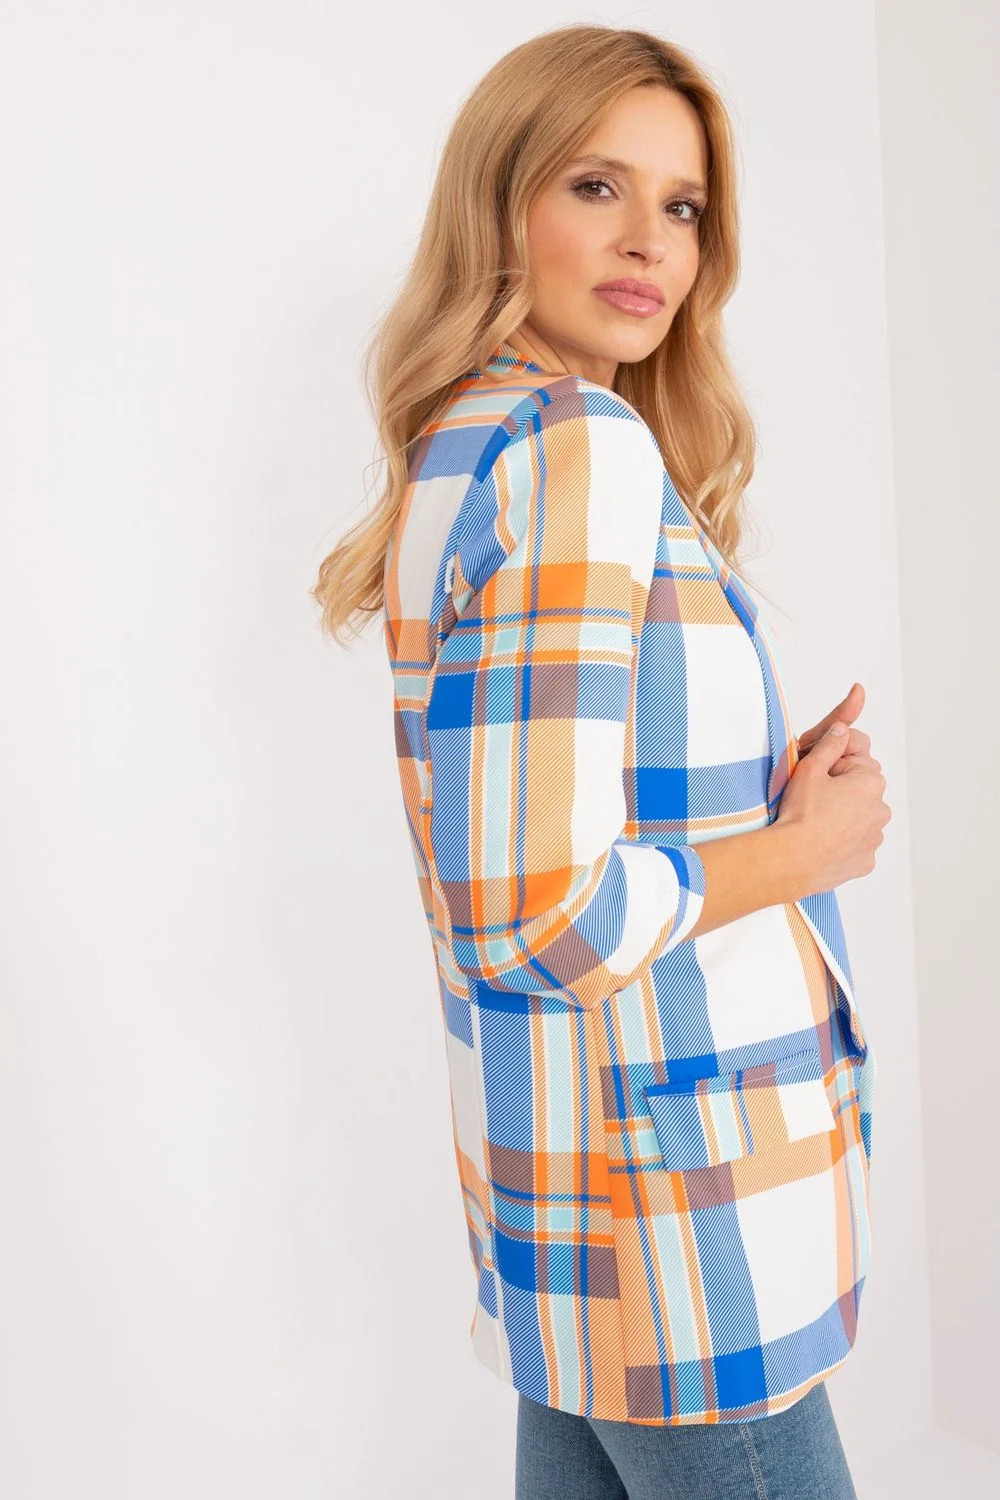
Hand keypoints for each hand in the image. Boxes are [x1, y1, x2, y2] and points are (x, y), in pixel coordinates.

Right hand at [777, 686, 891, 891]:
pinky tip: (822, 843)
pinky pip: (857, 845)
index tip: (816, 773)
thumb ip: (830, 744)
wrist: (792, 860)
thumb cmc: (800, 814)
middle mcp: (881, 809)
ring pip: (860, 818)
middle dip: (842, 789)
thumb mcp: (810, 768)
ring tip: (815, 823)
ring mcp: (875, 838)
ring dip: (844, 816)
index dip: (833, 763)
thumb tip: (842, 730)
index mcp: (871, 781)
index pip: (856, 758)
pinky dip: (843, 843)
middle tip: (812, 799)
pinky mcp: (866, 862)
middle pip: (860, 789)